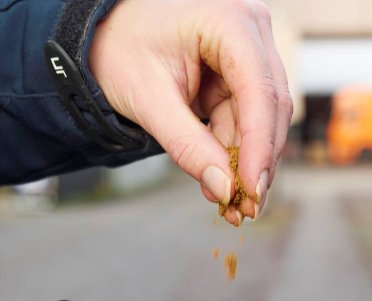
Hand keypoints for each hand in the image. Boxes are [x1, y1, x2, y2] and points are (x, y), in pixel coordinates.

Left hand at [89, 0, 290, 224]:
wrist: (102, 33)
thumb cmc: (118, 50)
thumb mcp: (148, 100)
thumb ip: (188, 146)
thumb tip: (224, 189)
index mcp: (228, 20)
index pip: (258, 90)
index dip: (259, 146)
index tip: (253, 190)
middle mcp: (250, 28)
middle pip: (270, 104)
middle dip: (257, 160)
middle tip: (246, 208)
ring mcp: (250, 47)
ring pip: (262, 115)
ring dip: (247, 161)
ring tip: (231, 204)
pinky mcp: (241, 69)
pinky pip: (247, 116)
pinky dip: (235, 150)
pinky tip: (223, 181)